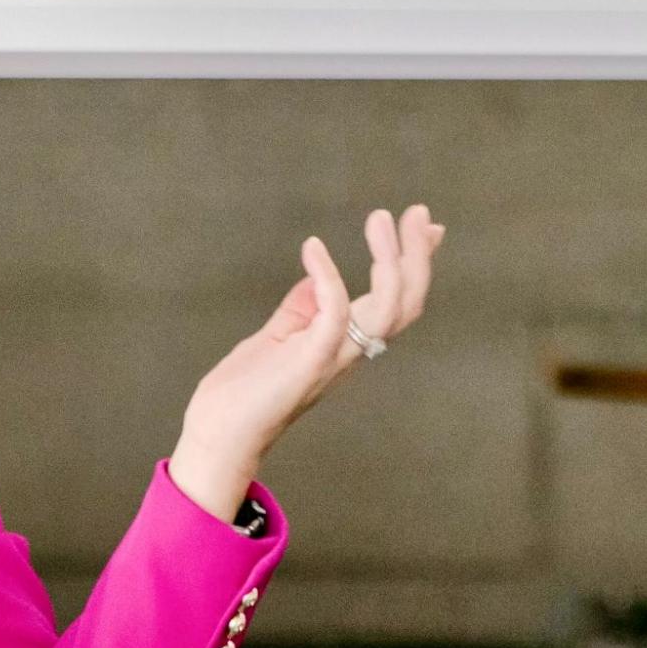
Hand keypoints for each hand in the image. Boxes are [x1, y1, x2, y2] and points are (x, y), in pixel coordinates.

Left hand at [173, 205, 445, 513]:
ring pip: (388, 308)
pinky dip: (328, 277)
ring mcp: (333, 358)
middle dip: (418, 255)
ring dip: (391, 259)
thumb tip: (317, 274)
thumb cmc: (245, 392)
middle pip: (407, 302)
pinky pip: (333, 315)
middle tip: (417, 212)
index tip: (427, 226)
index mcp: (347, 345)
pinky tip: (313, 247)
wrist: (219, 435)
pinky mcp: (309, 363)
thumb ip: (302, 308)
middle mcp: (350, 352)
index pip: (397, 301)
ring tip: (381, 218)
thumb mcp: (278, 337)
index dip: (416, 264)